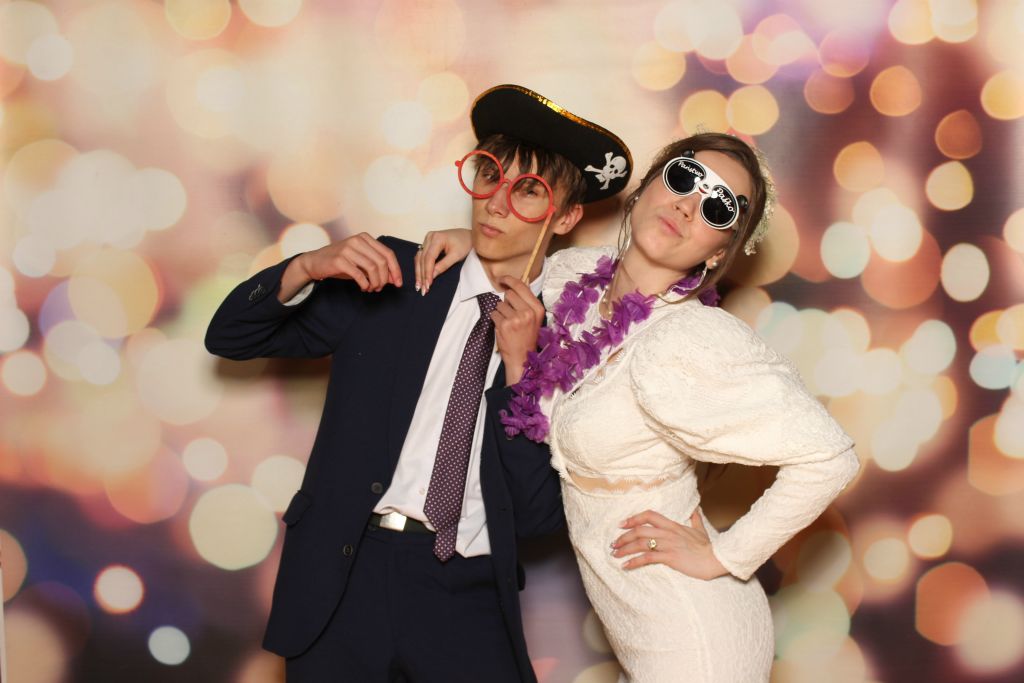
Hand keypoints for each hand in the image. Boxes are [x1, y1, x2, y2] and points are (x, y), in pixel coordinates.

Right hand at [296, 233, 401, 292]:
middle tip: (380, 288)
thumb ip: (377, 267)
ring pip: (373, 268)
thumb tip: (394, 279)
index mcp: (365, 238)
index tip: (398, 283)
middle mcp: (357, 240)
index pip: (388, 253)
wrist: (315, 262)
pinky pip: (360, 275)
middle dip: (385, 279)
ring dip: (375, 282)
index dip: (396, 270)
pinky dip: (365, 284)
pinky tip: (364, 288)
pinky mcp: (340, 260)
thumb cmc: (341, 262)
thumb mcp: (361, 262)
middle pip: (382, 262)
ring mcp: (348, 249)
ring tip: (372, 289)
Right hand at [414, 229, 471, 294]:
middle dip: (421, 274)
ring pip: (419, 258)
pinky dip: (421, 266)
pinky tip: (420, 276)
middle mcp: (430, 237)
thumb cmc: (465, 244)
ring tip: (419, 285)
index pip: (429, 258)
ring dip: (419, 272)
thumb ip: (443, 265)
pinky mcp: (428, 243)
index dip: (427, 272)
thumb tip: (432, 276)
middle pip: (422, 258)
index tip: (427, 284)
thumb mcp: (456, 256)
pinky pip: (421, 256)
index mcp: (437, 238)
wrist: (469, 236)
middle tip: (421, 288)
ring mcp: (428, 239)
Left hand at [491, 276, 544, 384]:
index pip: (521, 286)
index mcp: (537, 308)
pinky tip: (502, 328)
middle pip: (509, 294)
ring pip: (499, 304)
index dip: (509, 280)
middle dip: (506, 301)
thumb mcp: (533, 318)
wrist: (522, 358)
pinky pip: (494, 314)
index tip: (501, 279)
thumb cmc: (527, 337)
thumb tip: (514, 285)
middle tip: (509, 313)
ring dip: (500, 312)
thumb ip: (526, 302)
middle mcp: (527, 312)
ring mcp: (515, 318)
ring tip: (507, 323)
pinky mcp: (504, 325)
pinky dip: (495, 319)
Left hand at [611, 509, 727, 579]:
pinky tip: (626, 566)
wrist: (716, 559)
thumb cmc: (708, 547)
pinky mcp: (670, 557)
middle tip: (613, 544)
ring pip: (641, 543)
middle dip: (623, 537)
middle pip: (640, 530)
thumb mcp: (701, 530)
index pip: (649, 515)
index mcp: (672, 525)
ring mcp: (668, 544)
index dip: (633, 518)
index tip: (622, 524)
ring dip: (625, 548)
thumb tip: (695, 510)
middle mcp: (668, 532)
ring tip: (615, 554)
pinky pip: (648, 558)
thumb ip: (695, 520)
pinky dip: (634, 561)